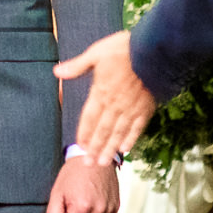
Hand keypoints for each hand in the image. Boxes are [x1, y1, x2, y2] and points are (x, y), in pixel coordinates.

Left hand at [44, 152, 120, 212]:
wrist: (94, 157)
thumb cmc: (73, 174)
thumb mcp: (57, 193)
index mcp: (82, 207)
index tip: (64, 205)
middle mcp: (99, 211)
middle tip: (72, 205)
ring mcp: (109, 210)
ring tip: (82, 207)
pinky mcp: (116, 208)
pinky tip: (91, 208)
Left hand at [56, 31, 151, 154]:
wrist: (154, 50)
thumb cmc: (124, 49)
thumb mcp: (97, 53)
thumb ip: (78, 66)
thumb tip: (57, 71)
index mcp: (101, 92)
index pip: (89, 118)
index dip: (84, 133)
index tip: (80, 146)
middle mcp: (115, 104)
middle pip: (103, 131)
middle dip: (95, 148)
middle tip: (88, 164)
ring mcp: (131, 108)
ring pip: (118, 133)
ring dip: (110, 149)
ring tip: (104, 162)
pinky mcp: (146, 107)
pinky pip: (137, 127)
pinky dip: (131, 138)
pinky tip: (126, 148)